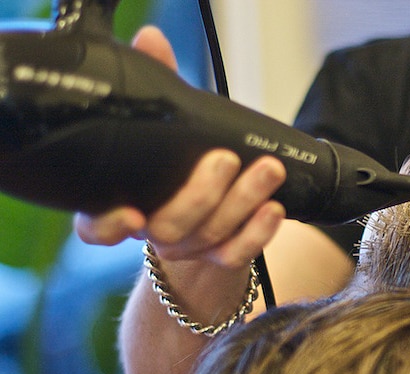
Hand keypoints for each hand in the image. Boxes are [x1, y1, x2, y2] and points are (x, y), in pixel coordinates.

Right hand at [74, 27, 285, 267]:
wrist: (205, 215)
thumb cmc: (176, 164)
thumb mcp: (163, 128)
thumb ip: (154, 89)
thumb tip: (152, 40)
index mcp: (122, 202)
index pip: (96, 227)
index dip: (109, 224)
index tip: (132, 213)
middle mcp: (152, 230)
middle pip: (170, 227)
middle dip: (201, 194)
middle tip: (226, 159)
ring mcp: (188, 249)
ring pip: (210, 236)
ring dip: (242, 202)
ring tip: (269, 170)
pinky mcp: (219, 257)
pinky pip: (237, 255)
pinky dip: (258, 234)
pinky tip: (274, 208)